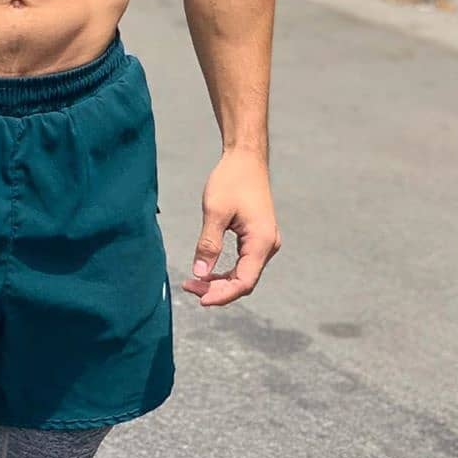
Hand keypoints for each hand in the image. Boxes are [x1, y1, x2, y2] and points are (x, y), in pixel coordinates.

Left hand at [181, 149, 280, 306]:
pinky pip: (243, 263)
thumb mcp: (215, 211)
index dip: (223, 295)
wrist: (246, 158)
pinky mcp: (258, 237)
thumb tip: (199, 274)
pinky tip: (207, 272)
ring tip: (193, 282)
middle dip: (217, 289)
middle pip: (244, 281)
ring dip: (220, 282)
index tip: (200, 299)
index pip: (244, 281)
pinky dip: (226, 271)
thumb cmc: (231, 180)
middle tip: (189, 288)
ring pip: (244, 273)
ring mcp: (265, 242)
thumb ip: (208, 244)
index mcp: (261, 241)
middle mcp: (268, 245)